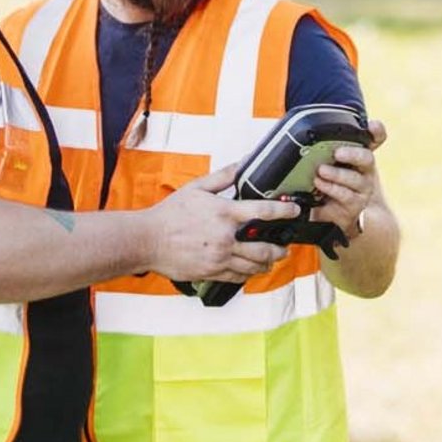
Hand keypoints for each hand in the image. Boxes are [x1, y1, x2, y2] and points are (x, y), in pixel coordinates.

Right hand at [143, 165, 298, 281]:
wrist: (146, 240)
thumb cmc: (169, 214)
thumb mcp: (196, 188)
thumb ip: (223, 177)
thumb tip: (242, 164)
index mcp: (224, 213)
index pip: (264, 212)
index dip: (285, 211)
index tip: (294, 211)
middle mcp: (225, 238)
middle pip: (264, 247)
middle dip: (280, 248)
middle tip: (285, 247)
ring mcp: (219, 257)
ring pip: (254, 266)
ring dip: (267, 263)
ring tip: (272, 259)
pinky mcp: (211, 272)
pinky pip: (237, 277)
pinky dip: (248, 274)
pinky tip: (251, 270)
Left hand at [310, 119, 385, 238]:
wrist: (340, 218)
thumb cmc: (330, 185)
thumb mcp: (323, 166)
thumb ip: (312, 149)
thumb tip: (282, 126)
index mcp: (359, 156)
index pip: (375, 139)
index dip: (376, 131)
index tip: (371, 125)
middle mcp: (365, 171)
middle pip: (367, 158)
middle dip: (353, 154)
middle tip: (337, 153)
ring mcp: (362, 190)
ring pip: (355, 180)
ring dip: (337, 175)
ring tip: (321, 171)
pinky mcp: (356, 206)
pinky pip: (346, 196)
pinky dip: (332, 189)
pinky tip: (319, 185)